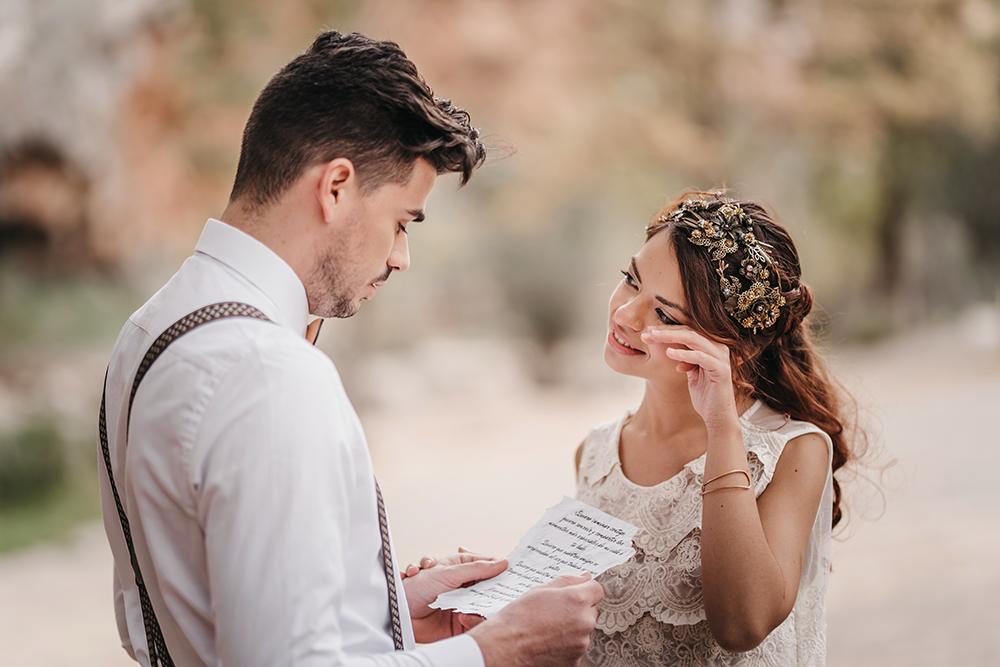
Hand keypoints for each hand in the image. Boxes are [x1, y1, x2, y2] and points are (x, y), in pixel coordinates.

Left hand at [402, 549, 507, 642]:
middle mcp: (463, 584)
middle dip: (493, 590)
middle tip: (503, 593)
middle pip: (489, 586)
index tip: (513, 571)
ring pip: (484, 604)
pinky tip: (460, 617)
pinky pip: (476, 620)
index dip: (499, 567)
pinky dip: (472, 619)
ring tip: (469, 608)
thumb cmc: (416, 588)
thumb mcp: (448, 573)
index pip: (487, 564)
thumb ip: (477, 569)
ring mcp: (462, 602)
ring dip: (480, 606)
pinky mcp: (459, 622)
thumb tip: (502, 563)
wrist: (399, 614)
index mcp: (460, 566)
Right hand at [469, 573, 603, 666]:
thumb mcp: (541, 589)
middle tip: (555, 611)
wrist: (505, 646)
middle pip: (591, 611)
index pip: (597, 589)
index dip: (585, 589)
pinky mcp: (575, 660)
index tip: (574, 593)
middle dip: (578, 609)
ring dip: (573, 627)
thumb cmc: (518, 617)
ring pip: (584, 630)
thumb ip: (568, 581)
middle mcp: (584, 622)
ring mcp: (581, 644)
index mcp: (578, 600)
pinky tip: (548, 641)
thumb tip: (585, 577)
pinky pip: (576, 647)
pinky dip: (567, 644)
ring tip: (548, 628)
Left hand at [641, 325, 739, 431]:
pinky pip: (701, 357)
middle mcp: (718, 348)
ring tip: (653, 338)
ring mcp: (721, 358)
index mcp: (711, 347)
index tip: (647, 333)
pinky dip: (684, 354)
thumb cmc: (705, 396)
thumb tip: (668, 347)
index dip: (666, 330)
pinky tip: (669, 353)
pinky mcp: (722, 370)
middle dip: (666, 332)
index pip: (687, 332)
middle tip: (646, 333)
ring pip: (694, 340)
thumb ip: (684, 358)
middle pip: (689, 332)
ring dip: (671, 337)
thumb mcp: (691, 373)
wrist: (718, 417)